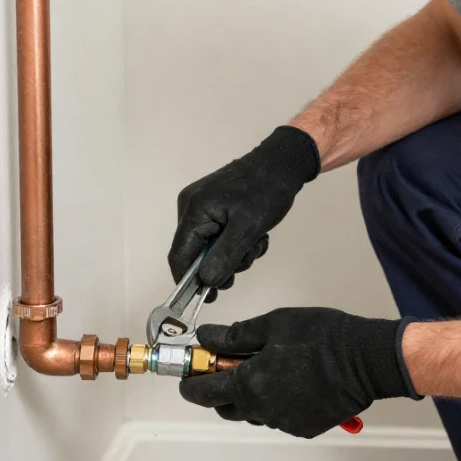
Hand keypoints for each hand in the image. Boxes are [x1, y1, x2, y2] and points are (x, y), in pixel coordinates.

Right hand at [168, 126, 319, 298]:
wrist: (281, 162)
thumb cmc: (266, 191)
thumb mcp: (248, 227)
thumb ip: (225, 256)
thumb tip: (207, 282)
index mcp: (193, 211)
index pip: (179, 256)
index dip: (189, 281)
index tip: (208, 298)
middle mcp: (191, 209)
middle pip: (195, 254)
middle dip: (221, 264)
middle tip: (246, 262)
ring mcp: (202, 208)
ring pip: (210, 248)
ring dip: (235, 254)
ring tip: (257, 242)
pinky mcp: (214, 209)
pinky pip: (219, 237)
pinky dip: (237, 244)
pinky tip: (256, 236)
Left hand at [179, 308, 418, 437]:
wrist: (368, 360)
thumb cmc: (325, 338)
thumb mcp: (273, 326)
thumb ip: (233, 336)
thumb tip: (206, 338)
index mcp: (249, 385)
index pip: (202, 392)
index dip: (189, 383)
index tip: (187, 374)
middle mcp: (263, 410)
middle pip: (224, 408)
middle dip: (218, 390)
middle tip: (226, 367)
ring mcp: (284, 423)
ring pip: (252, 413)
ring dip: (249, 395)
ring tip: (267, 368)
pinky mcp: (304, 428)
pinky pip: (277, 417)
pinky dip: (274, 403)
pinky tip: (289, 381)